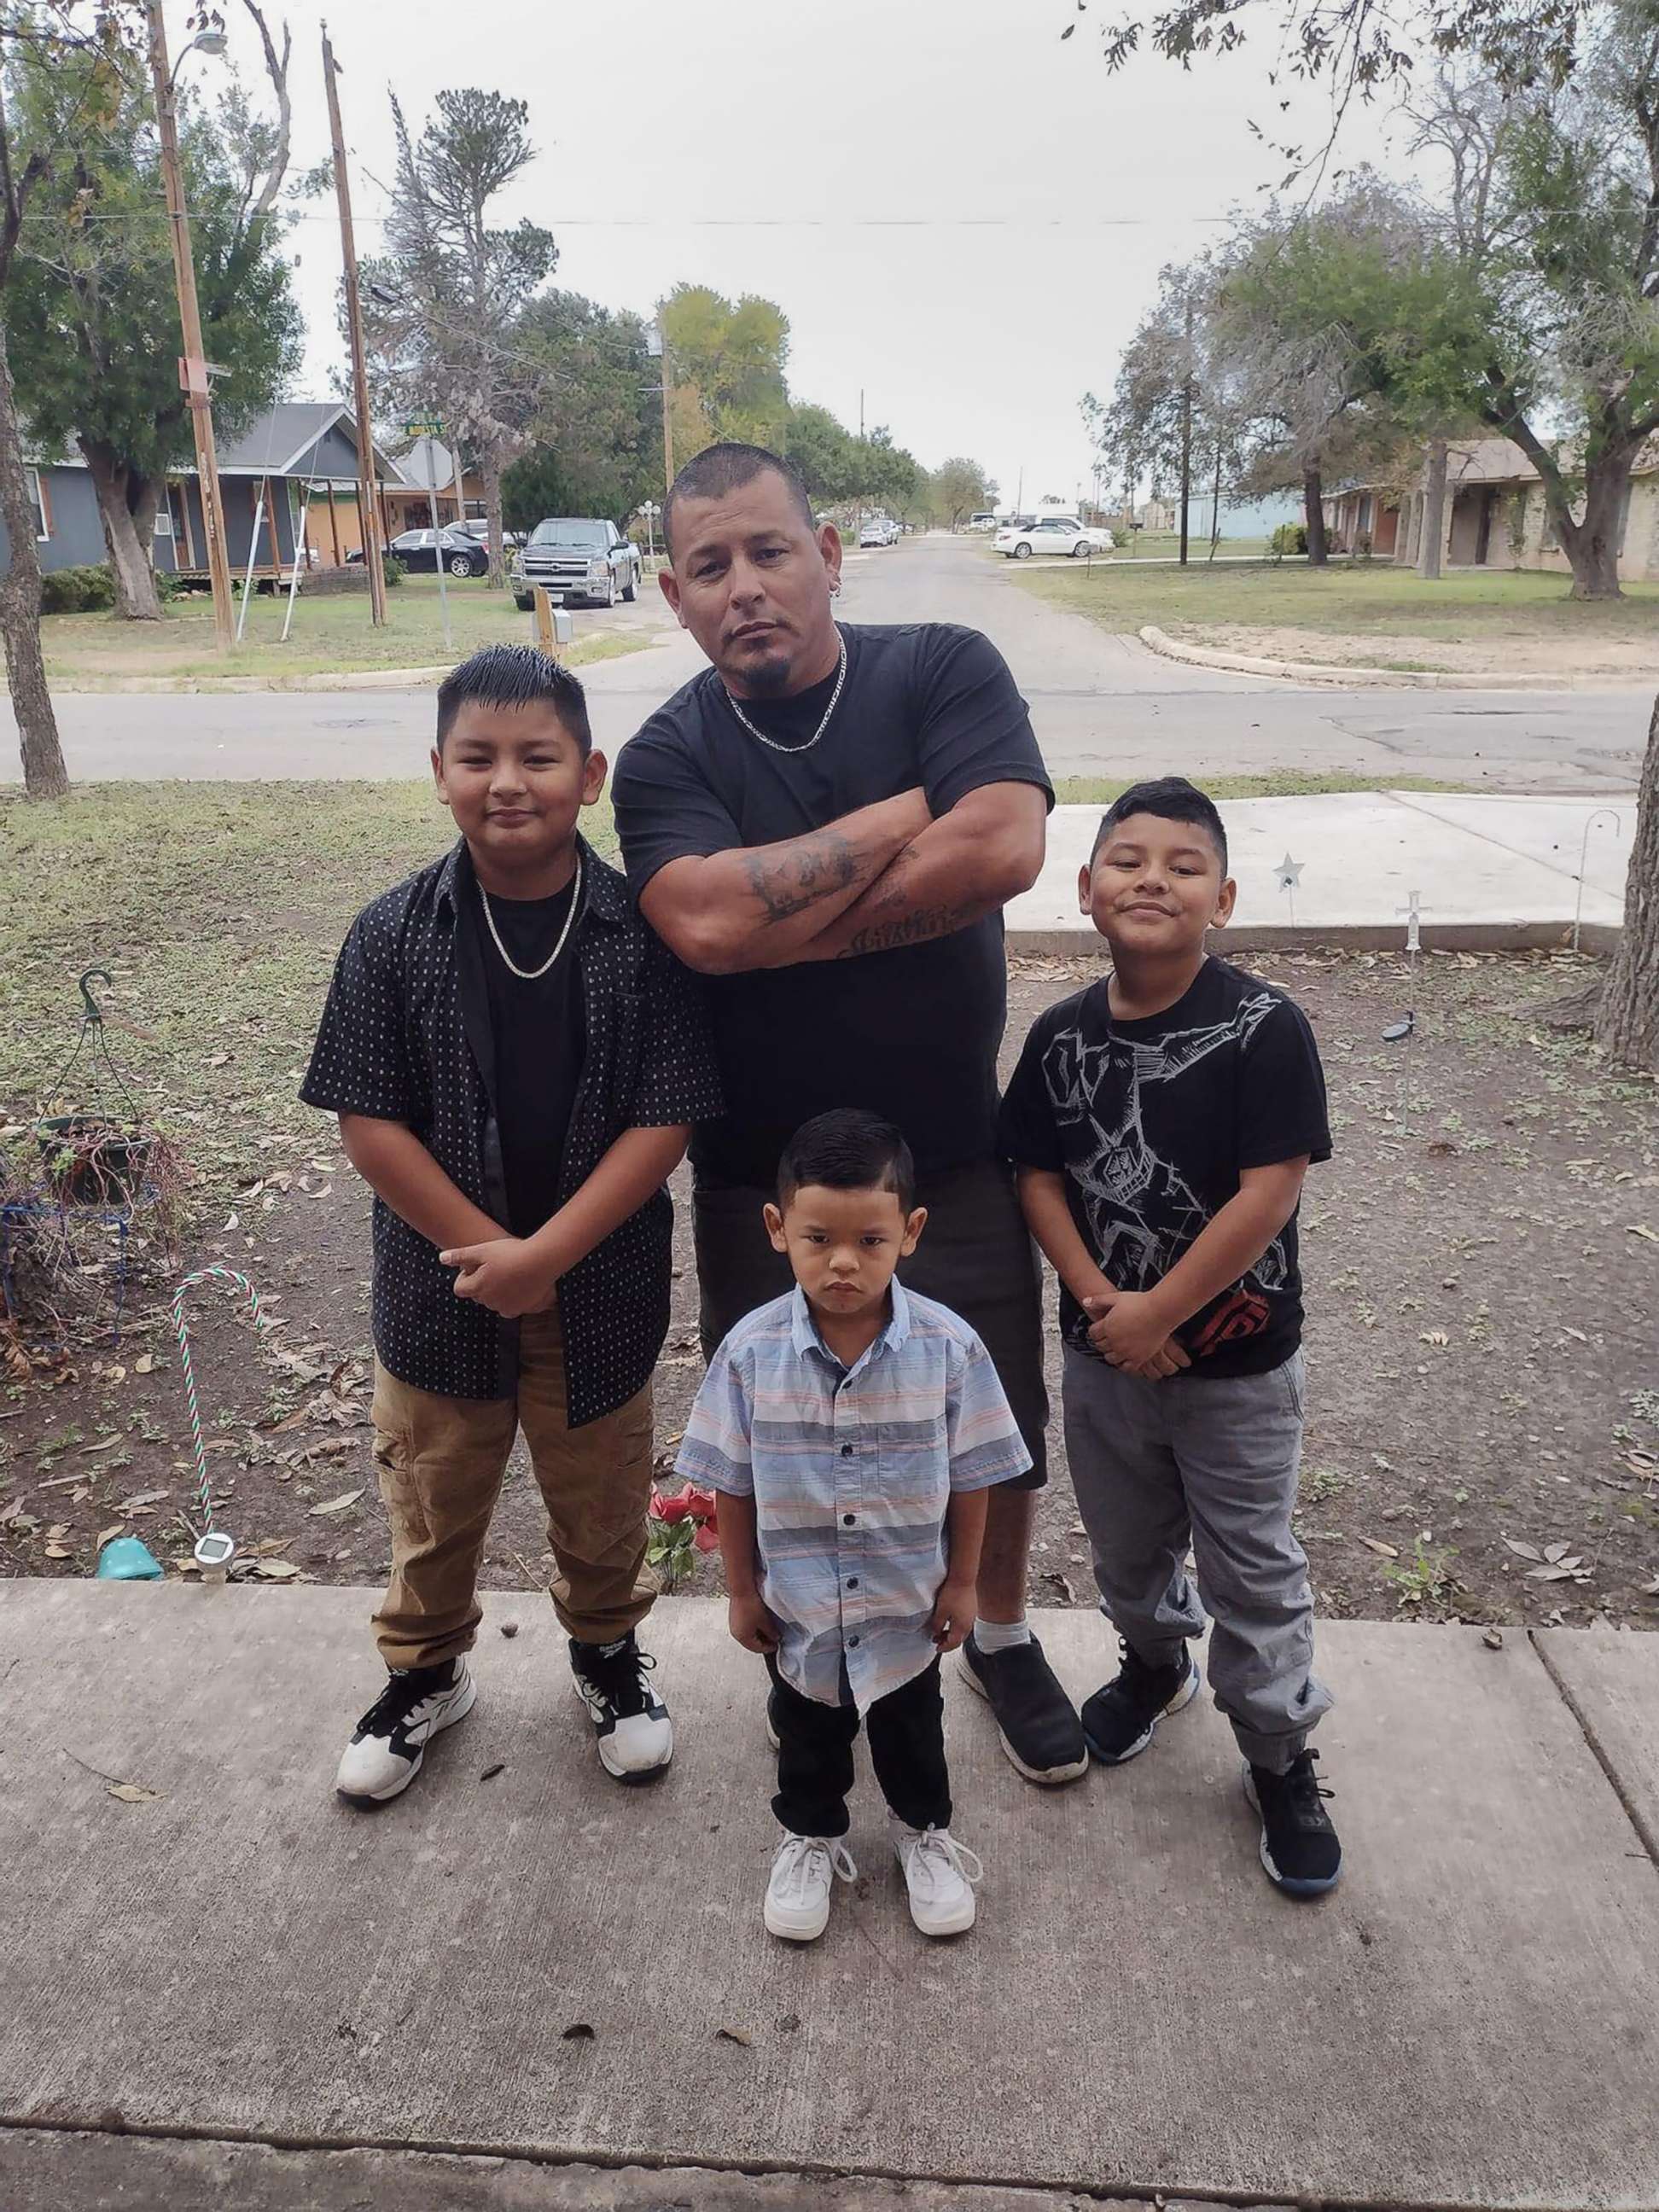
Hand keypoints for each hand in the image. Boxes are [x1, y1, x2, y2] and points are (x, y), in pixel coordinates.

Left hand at [439, 1235, 558, 1317]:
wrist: (542, 1261)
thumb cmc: (511, 1253)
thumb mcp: (483, 1250)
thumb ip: (460, 1256)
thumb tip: (441, 1259)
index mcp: (478, 1287)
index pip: (459, 1289)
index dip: (464, 1277)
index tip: (474, 1266)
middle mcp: (490, 1301)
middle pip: (477, 1295)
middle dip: (481, 1283)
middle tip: (494, 1266)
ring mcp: (507, 1307)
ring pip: (494, 1301)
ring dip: (496, 1291)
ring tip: (509, 1272)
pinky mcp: (522, 1309)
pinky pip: (511, 1306)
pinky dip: (512, 1298)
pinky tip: (519, 1282)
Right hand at [728, 1590, 779, 1653]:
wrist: (741, 1589)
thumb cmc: (751, 1604)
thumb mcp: (765, 1621)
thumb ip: (771, 1632)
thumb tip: (776, 1637)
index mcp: (743, 1637)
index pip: (758, 1649)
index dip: (769, 1648)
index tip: (776, 1645)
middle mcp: (736, 1634)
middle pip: (751, 1644)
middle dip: (763, 1643)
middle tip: (773, 1640)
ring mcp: (734, 1626)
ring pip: (748, 1636)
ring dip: (758, 1636)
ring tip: (768, 1632)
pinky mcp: (734, 1619)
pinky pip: (744, 1629)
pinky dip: (753, 1630)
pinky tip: (759, 1624)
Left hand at [929, 1576, 976, 1652]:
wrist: (963, 1578)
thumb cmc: (952, 1594)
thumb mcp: (940, 1611)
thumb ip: (937, 1625)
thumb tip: (935, 1633)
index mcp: (961, 1627)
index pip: (953, 1644)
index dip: (944, 1648)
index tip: (936, 1648)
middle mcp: (969, 1625)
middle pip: (959, 1640)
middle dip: (947, 1642)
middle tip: (937, 1641)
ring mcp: (972, 1617)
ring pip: (962, 1632)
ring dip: (952, 1634)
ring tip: (941, 1631)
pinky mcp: (972, 1610)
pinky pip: (964, 1624)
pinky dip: (956, 1627)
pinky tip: (950, 1621)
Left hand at [1083, 1289, 1188, 1374]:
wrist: (1161, 1311)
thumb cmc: (1141, 1303)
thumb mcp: (1117, 1297)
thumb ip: (1099, 1300)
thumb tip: (1085, 1302)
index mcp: (1107, 1326)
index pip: (1093, 1334)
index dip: (1095, 1331)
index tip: (1099, 1330)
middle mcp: (1114, 1341)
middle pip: (1100, 1346)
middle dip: (1102, 1342)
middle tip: (1106, 1339)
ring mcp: (1126, 1351)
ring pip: (1111, 1358)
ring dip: (1111, 1354)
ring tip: (1115, 1349)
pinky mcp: (1138, 1358)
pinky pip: (1126, 1367)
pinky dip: (1124, 1364)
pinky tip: (1126, 1359)